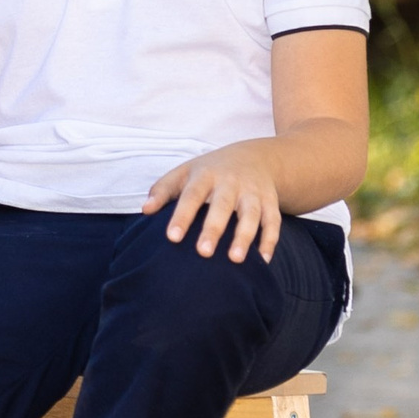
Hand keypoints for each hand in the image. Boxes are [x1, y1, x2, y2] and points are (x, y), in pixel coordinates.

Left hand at [146, 140, 282, 263]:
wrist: (255, 157)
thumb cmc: (211, 170)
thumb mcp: (185, 172)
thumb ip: (163, 190)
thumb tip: (145, 210)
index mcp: (206, 175)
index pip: (191, 195)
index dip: (182, 216)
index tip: (172, 237)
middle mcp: (231, 182)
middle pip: (222, 205)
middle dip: (213, 229)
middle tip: (203, 253)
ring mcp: (253, 192)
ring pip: (251, 214)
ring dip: (245, 236)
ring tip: (236, 260)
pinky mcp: (270, 202)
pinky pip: (272, 222)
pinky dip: (269, 240)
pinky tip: (262, 260)